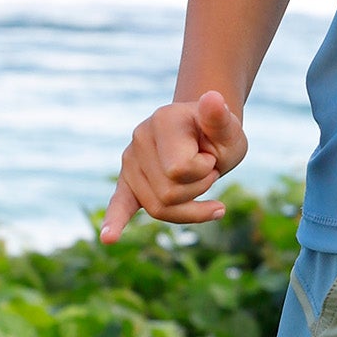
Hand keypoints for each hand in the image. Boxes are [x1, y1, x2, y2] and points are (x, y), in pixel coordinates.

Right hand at [101, 89, 247, 239]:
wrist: (204, 135)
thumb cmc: (218, 134)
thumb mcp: (228, 128)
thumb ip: (220, 118)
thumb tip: (212, 98)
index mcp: (163, 120)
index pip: (180, 170)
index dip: (204, 171)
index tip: (210, 155)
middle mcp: (139, 137)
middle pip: (170, 193)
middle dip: (199, 189)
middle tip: (207, 168)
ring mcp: (130, 161)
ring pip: (159, 208)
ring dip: (189, 205)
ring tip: (199, 182)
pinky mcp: (128, 182)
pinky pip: (119, 205)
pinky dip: (114, 222)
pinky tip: (108, 238)